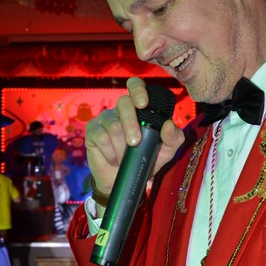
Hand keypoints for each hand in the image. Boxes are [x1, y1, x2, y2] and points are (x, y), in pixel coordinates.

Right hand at [85, 77, 183, 193]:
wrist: (123, 180)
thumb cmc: (145, 160)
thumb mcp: (165, 152)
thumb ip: (173, 138)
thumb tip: (169, 124)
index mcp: (139, 108)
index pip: (135, 86)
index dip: (138, 89)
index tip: (143, 103)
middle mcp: (121, 110)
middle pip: (124, 103)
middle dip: (131, 124)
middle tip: (135, 143)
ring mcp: (105, 119)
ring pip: (113, 124)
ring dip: (121, 145)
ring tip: (125, 157)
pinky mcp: (92, 131)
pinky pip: (101, 137)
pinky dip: (110, 152)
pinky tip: (114, 159)